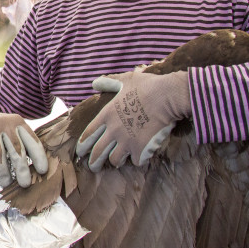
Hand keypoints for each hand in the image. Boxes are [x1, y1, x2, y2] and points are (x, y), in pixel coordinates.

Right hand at [0, 107, 47, 187]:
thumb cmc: (2, 128)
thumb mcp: (15, 128)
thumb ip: (25, 143)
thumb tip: (37, 169)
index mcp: (18, 123)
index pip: (31, 140)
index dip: (38, 156)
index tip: (42, 171)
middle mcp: (5, 125)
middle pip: (16, 149)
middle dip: (22, 169)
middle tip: (25, 184)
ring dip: (4, 172)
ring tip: (7, 183)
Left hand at [75, 71, 190, 171]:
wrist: (168, 96)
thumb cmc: (148, 86)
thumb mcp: (126, 80)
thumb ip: (109, 83)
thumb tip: (94, 82)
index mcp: (107, 115)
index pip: (88, 134)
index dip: (83, 145)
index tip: (80, 152)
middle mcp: (113, 130)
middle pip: (97, 152)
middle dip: (93, 162)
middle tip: (92, 167)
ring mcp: (127, 141)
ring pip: (114, 160)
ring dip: (115, 162)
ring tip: (116, 162)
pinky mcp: (141, 149)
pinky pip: (136, 161)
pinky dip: (138, 160)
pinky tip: (140, 157)